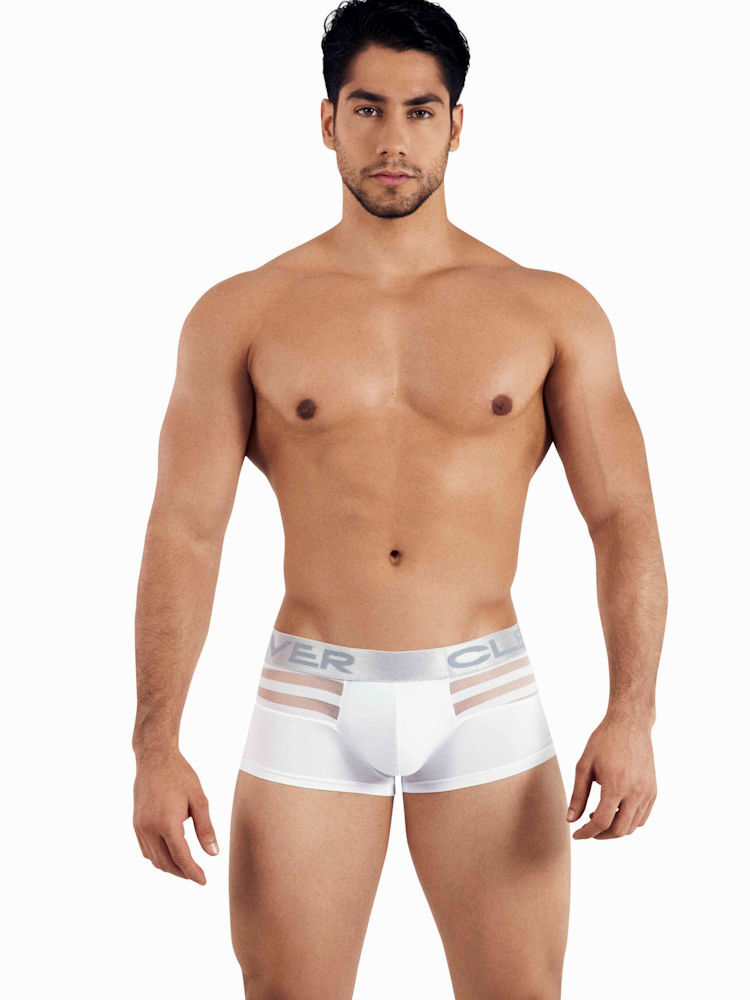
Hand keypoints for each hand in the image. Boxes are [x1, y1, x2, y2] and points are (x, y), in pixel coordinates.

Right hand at [133, 749, 218, 882]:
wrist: (155, 758)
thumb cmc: (180, 775)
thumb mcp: (199, 800)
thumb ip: (206, 829)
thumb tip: (213, 854)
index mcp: (167, 823)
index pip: (181, 857)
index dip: (193, 872)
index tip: (204, 881)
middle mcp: (149, 828)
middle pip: (165, 863)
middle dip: (182, 873)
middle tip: (198, 876)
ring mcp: (139, 827)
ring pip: (153, 859)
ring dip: (169, 867)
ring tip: (186, 868)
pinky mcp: (136, 824)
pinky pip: (146, 849)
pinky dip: (158, 857)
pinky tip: (170, 854)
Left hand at [567, 712, 656, 838]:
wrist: (630, 724)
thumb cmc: (604, 741)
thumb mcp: (584, 765)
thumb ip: (578, 795)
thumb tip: (571, 819)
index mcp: (616, 785)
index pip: (602, 822)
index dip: (587, 833)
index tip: (577, 834)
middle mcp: (635, 792)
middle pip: (619, 830)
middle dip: (600, 835)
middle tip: (587, 829)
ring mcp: (647, 792)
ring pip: (632, 826)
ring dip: (615, 829)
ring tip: (599, 815)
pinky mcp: (653, 790)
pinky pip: (642, 817)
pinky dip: (628, 822)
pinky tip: (615, 810)